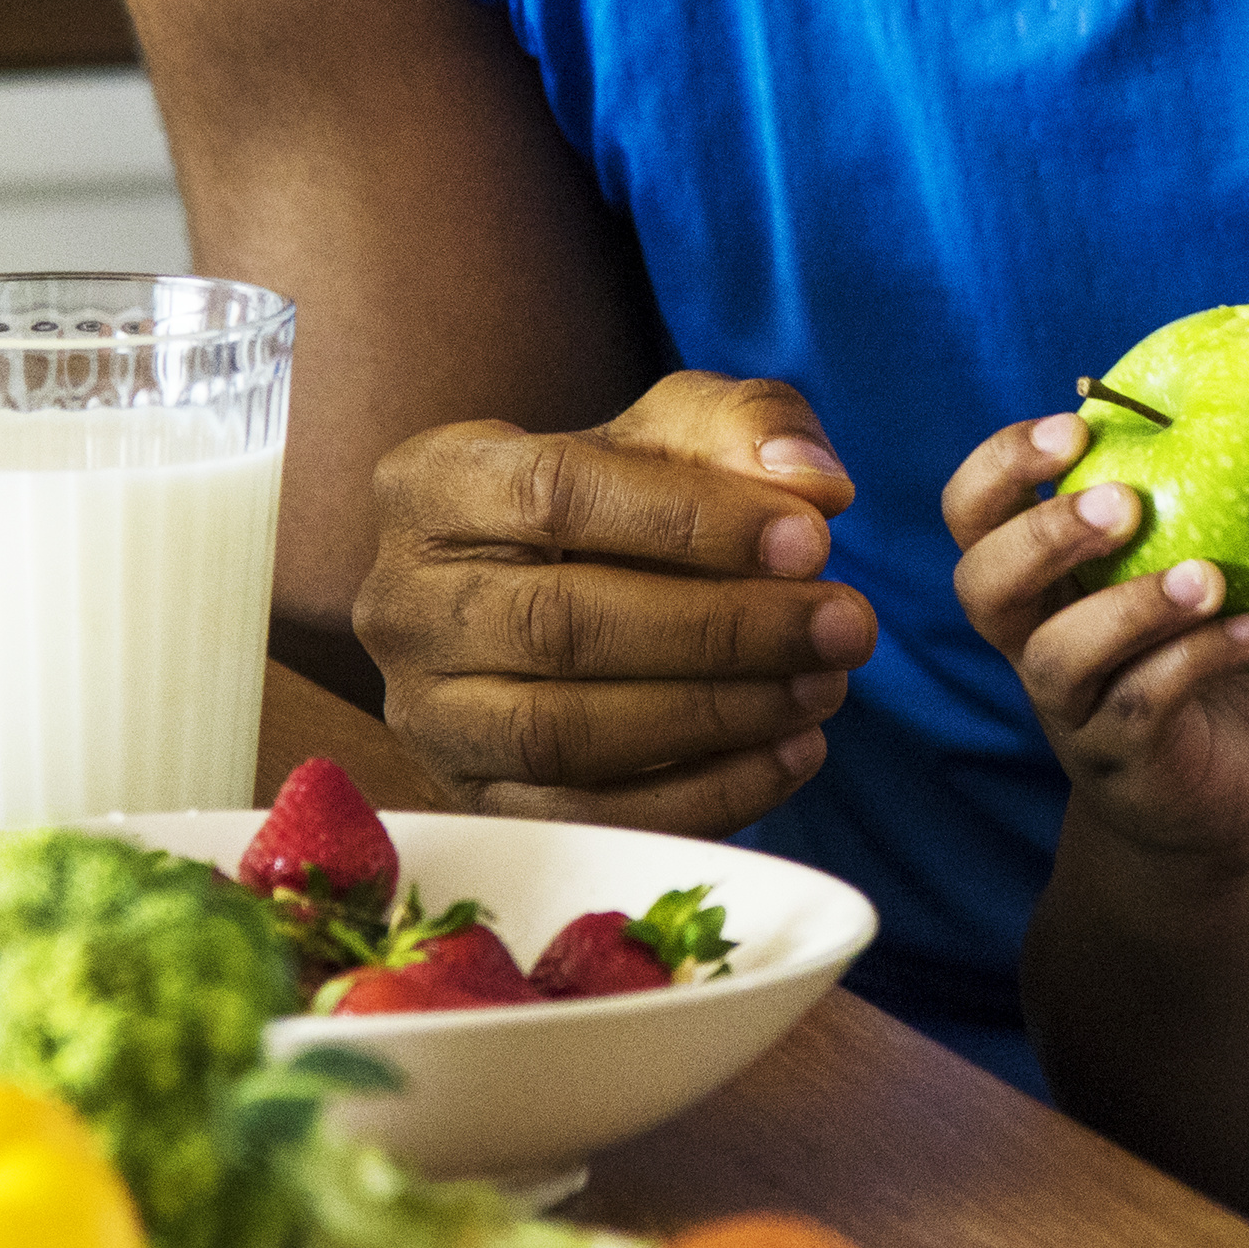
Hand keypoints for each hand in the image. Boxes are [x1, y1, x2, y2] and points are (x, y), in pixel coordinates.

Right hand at [351, 372, 873, 831]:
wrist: (551, 596)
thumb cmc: (620, 500)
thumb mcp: (676, 431)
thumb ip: (746, 427)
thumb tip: (813, 483)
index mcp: (431, 483)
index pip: (554, 494)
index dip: (691, 521)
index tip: (813, 538)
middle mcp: (402, 603)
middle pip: (561, 624)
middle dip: (722, 630)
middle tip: (846, 624)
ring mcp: (427, 714)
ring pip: (564, 733)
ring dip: (716, 716)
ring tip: (826, 687)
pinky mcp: (472, 802)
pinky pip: (584, 819)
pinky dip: (701, 796)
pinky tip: (794, 753)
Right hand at [946, 410, 1248, 869]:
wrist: (1214, 800)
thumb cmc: (1203, 664)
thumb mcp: (1196, 569)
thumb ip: (1201, 501)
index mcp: (1037, 584)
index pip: (973, 514)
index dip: (1001, 467)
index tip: (1074, 426)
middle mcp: (1033, 644)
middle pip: (982, 586)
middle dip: (1042, 534)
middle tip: (1123, 500)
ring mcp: (1070, 711)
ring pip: (1060, 656)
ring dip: (1132, 607)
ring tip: (1209, 578)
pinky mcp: (1121, 764)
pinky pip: (1144, 707)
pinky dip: (1200, 661)